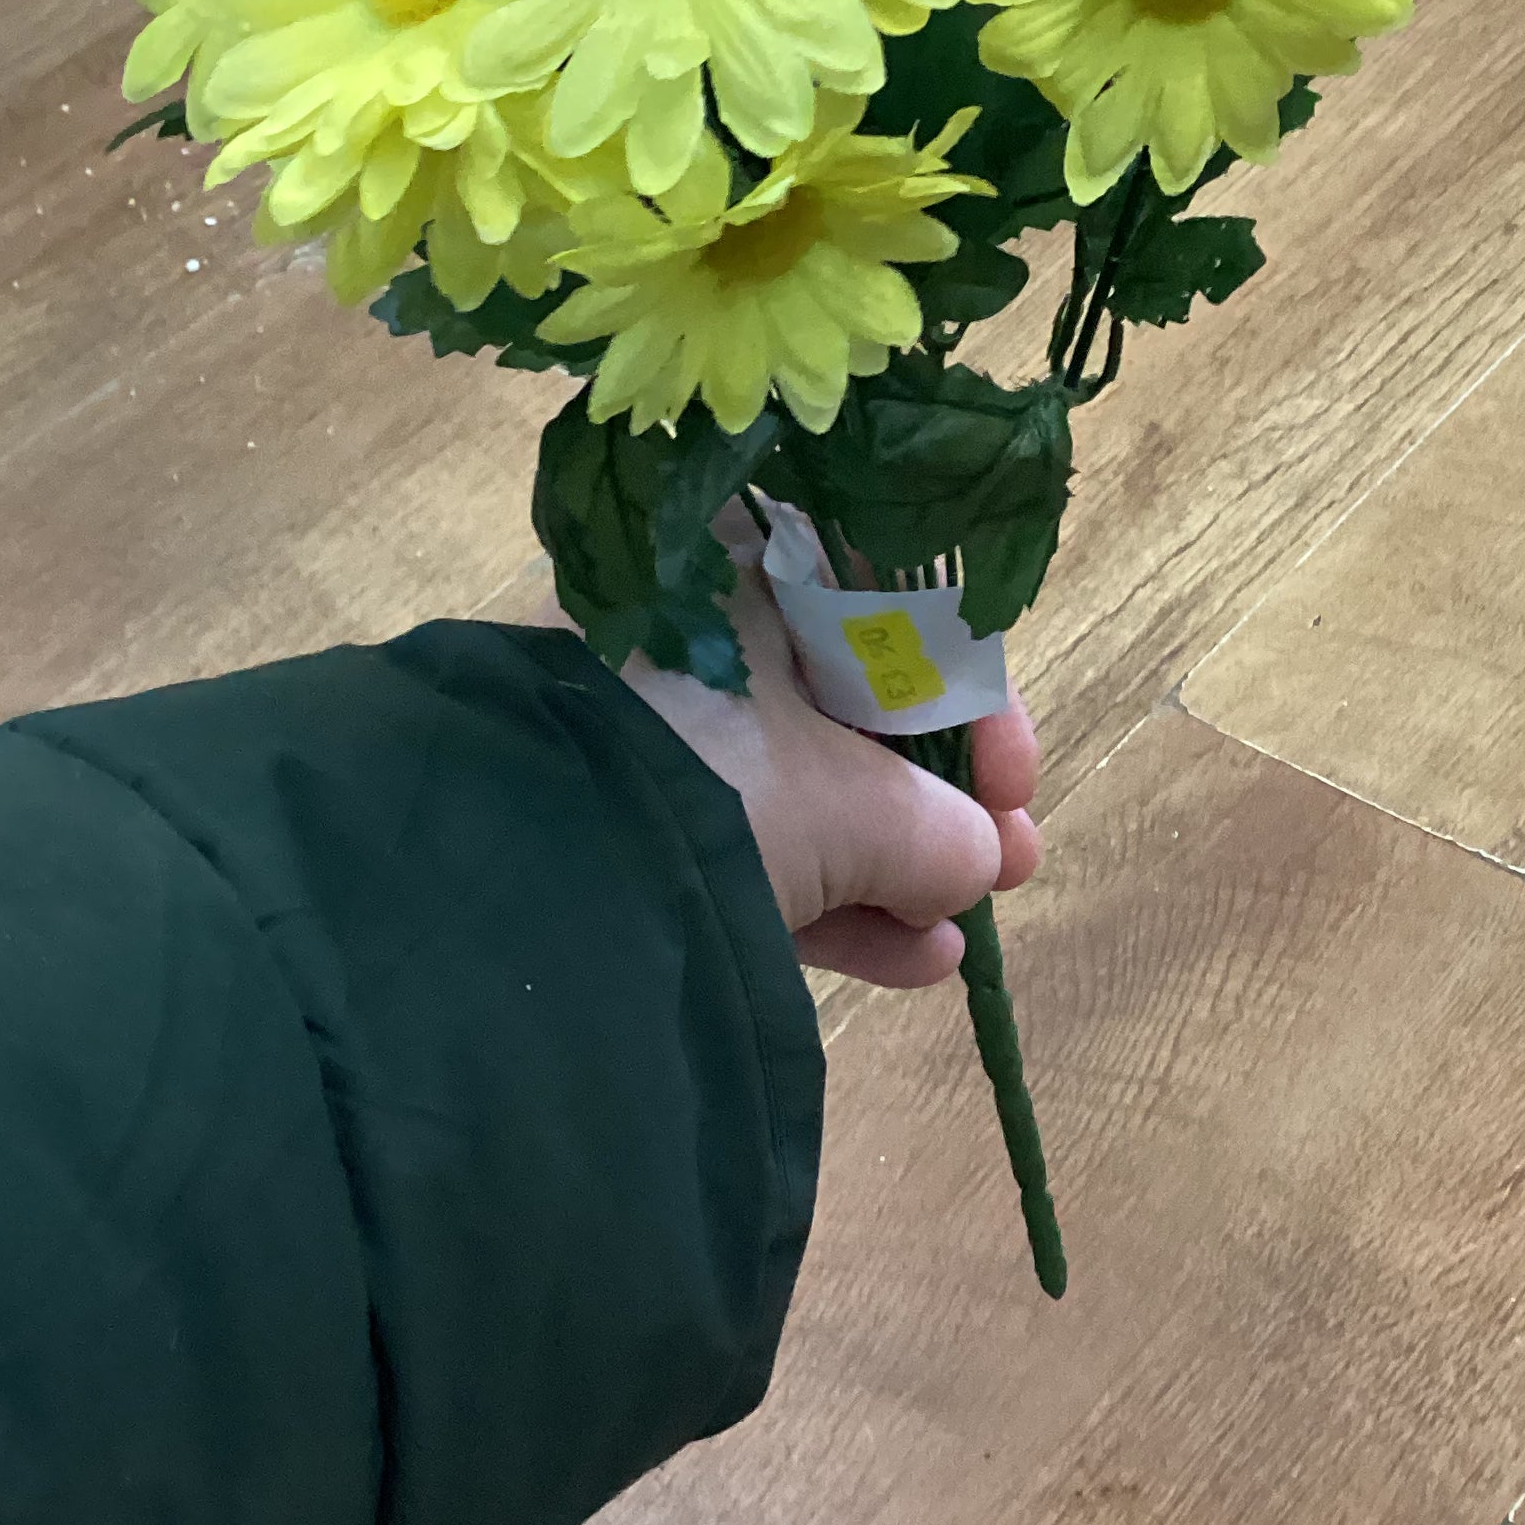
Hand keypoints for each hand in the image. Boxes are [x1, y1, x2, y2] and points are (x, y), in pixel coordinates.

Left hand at [620, 558, 1040, 992]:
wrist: (511, 879)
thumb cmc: (709, 784)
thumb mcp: (849, 809)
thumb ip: (940, 830)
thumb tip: (979, 857)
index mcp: (742, 565)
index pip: (889, 605)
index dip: (971, 696)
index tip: (1013, 782)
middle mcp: (691, 625)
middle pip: (851, 704)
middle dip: (941, 798)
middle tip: (1007, 865)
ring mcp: (650, 725)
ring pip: (801, 784)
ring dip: (897, 860)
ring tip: (961, 930)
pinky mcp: (622, 815)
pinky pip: (745, 842)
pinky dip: (826, 894)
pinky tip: (909, 959)